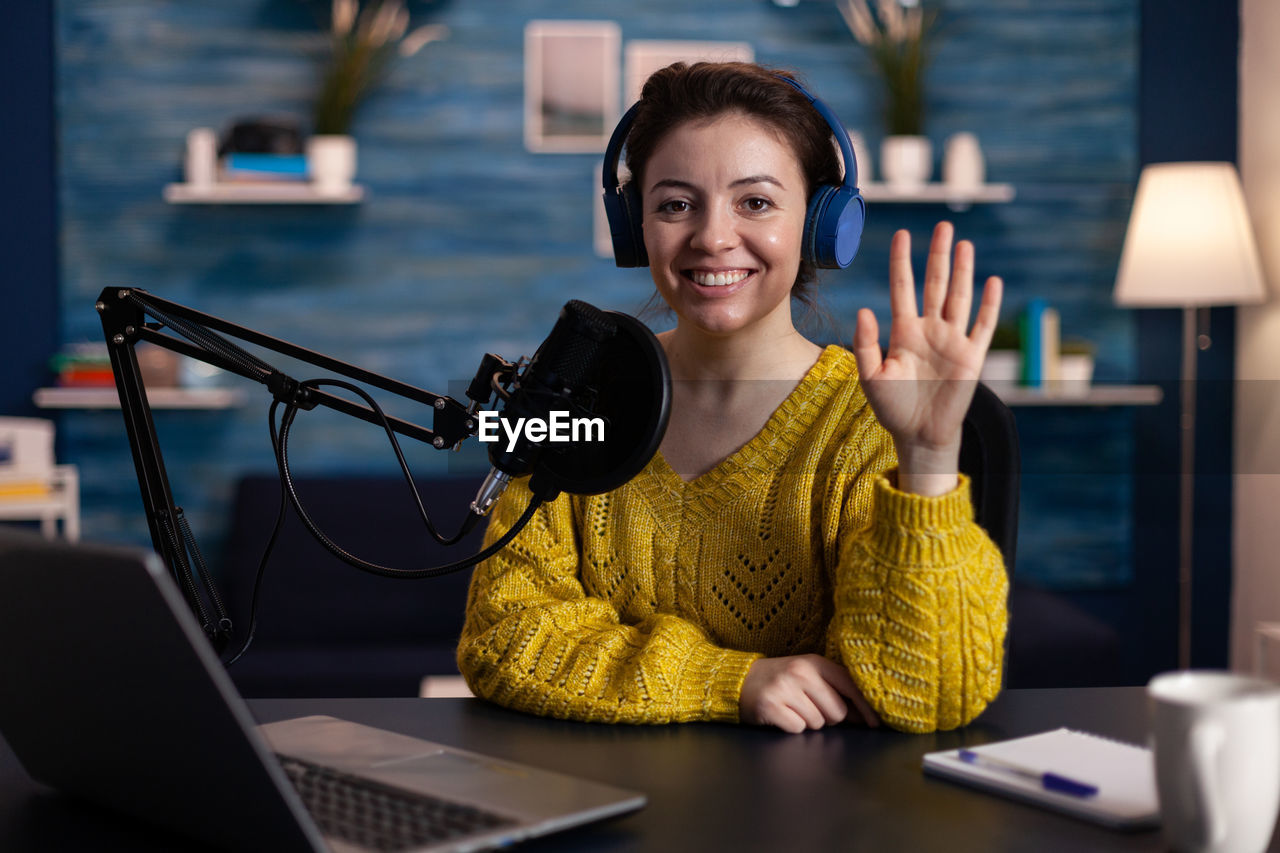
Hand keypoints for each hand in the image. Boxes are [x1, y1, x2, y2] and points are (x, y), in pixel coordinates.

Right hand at [739, 654, 878, 733]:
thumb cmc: (782, 680)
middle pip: (837, 712)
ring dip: (808, 722)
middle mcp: (800, 672)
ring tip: (793, 709)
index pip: (850, 685)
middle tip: (810, 707)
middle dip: (828, 717)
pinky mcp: (769, 706)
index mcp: (814, 662)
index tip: (876, 723)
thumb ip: (835, 690)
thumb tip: (865, 714)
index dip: (866, 707)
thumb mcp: (808, 675)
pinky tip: (782, 715)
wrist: (740, 680)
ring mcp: (784, 688)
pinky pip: (797, 729)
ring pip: (818, 723)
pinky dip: (792, 727)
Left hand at [852, 222, 1002, 495]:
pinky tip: (991, 281)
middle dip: (938, 255)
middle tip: (942, 225)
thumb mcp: (871, 375)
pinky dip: (988, 304)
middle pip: (935, 284)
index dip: (902, 262)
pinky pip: (982, 325)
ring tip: (964, 243)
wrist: (919, 434)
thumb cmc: (892, 407)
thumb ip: (865, 343)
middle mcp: (929, 330)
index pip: (903, 288)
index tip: (902, 234)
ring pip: (959, 297)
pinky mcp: (971, 356)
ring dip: (962, 271)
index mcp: (903, 331)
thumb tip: (864, 309)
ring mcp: (952, 341)